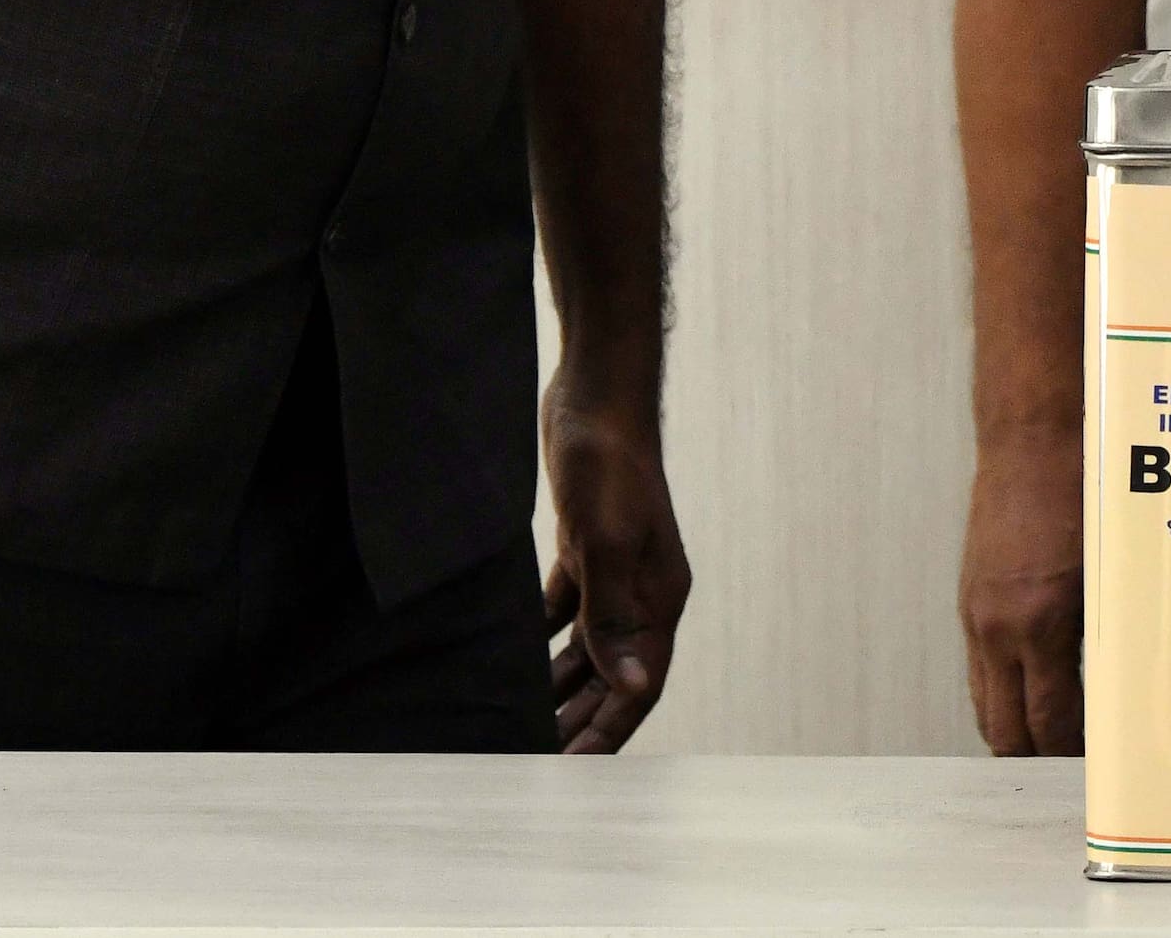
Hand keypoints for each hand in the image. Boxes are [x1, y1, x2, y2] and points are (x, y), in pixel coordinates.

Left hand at [540, 377, 688, 751]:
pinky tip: (511, 662)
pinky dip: (540, 644)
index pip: (639, 685)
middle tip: (533, 768)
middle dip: (580, 724)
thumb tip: (635, 685)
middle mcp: (643, 591)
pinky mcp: (585, 549)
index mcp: (659, 597)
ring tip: (520, 728)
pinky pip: (563, 613)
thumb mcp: (604, 542)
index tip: (573, 778)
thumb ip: (614, 616)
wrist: (598, 392)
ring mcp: (614, 570)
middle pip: (613, 677)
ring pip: (586, 651)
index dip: (608, 733)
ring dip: (558, 690)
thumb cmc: (607, 461)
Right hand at [958, 428, 1086, 755]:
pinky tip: (1030, 692)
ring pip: (986, 704)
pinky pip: (980, 670)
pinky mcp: (970, 600)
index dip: (1074, 756)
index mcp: (1043, 621)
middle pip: (1007, 730)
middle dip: (1037, 760)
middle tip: (1073, 774)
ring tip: (1052, 746)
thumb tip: (1128, 675)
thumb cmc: (1083, 482)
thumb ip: (1111, 620)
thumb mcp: (1113, 559)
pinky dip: (1001, 693)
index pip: (1052, 721)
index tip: (1100, 771)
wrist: (1031, 433)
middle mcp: (1000, 627)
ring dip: (1014, 729)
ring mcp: (978, 616)